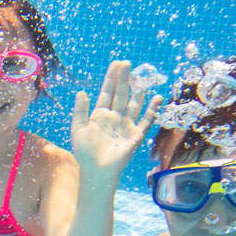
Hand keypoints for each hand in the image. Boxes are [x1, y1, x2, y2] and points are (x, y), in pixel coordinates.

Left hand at [72, 61, 161, 180]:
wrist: (96, 171)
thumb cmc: (85, 153)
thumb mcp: (78, 130)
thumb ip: (80, 111)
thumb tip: (81, 92)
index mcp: (100, 114)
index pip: (107, 92)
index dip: (112, 78)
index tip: (117, 64)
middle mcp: (114, 117)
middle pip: (121, 94)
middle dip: (124, 79)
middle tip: (127, 64)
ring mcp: (126, 125)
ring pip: (134, 104)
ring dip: (138, 92)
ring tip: (141, 79)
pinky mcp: (135, 136)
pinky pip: (146, 121)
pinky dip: (152, 111)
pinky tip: (157, 99)